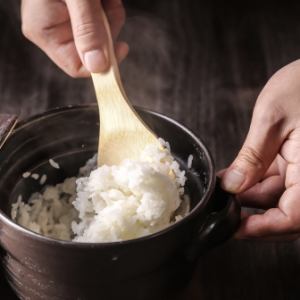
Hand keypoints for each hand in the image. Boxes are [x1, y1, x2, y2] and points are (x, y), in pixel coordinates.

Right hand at [21, 0, 128, 76]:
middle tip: (110, 8)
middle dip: (107, 30)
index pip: (76, 66)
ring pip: (100, 37)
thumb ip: (87, 29)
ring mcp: (67, 22)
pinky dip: (109, 9)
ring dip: (110, 17)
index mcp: (44, 31)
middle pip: (92, 52)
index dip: (101, 63)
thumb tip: (97, 65)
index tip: (121, 48)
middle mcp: (54, 30)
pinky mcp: (80, 14)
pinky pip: (102, 22)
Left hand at [221, 59, 299, 239]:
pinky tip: (234, 179)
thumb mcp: (271, 120)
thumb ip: (252, 157)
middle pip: (286, 212)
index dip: (263, 228)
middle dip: (252, 215)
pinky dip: (255, 183)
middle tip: (223, 212)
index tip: (235, 229)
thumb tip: (233, 186)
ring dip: (249, 198)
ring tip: (223, 192)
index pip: (293, 216)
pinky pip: (278, 182)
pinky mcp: (299, 162)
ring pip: (279, 198)